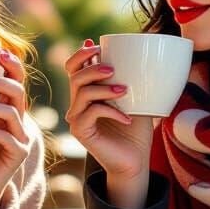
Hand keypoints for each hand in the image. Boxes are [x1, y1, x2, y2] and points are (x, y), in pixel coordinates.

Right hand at [64, 41, 153, 208]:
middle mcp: (77, 104)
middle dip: (93, 68)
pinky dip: (112, 111)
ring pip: (83, 93)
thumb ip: (130, 79)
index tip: (97, 46)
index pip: (72, 67)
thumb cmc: (136, 130)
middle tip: (113, 69)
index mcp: (86, 93)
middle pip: (76, 77)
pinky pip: (92, 112)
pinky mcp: (81, 131)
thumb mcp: (135, 99)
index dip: (80, 54)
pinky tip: (127, 119)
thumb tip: (137, 54)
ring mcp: (77, 118)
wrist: (135, 161)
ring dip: (104, 89)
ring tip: (124, 91)